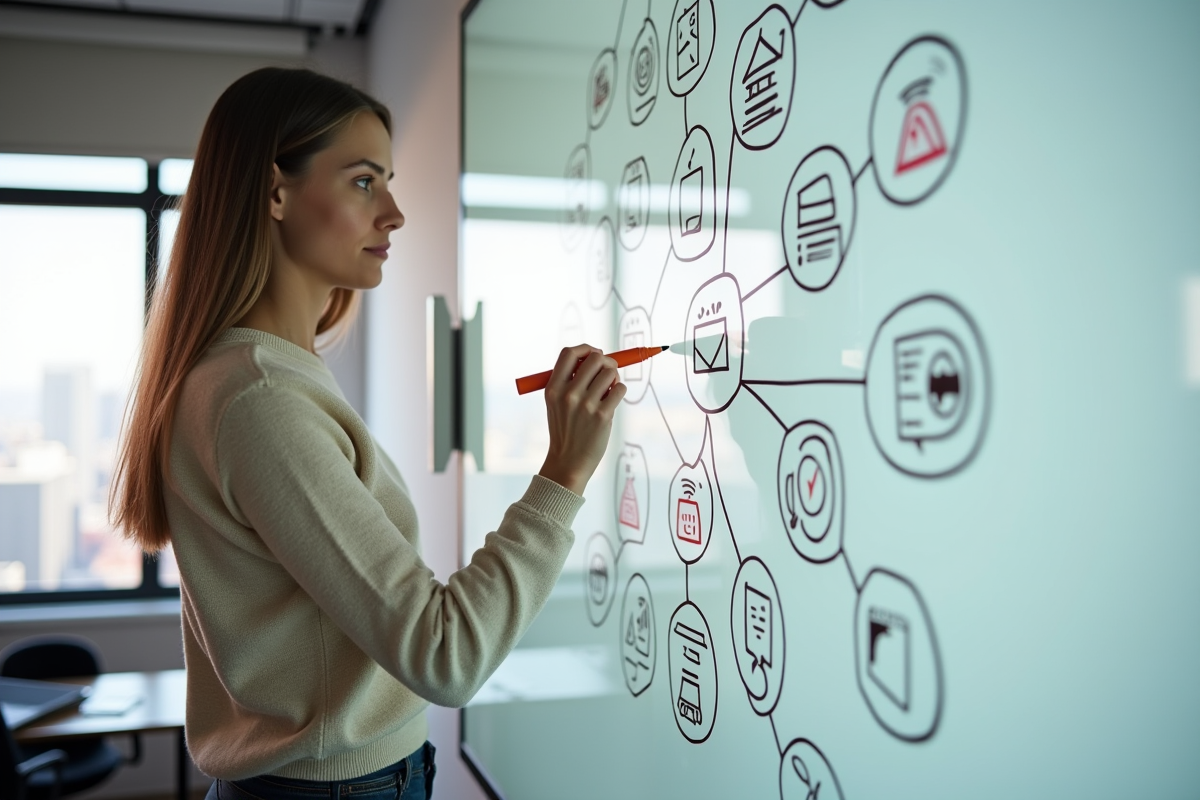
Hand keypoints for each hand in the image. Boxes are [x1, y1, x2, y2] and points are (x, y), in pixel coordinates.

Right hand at [538, 345, 626, 494]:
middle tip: (608, 372)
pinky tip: (612, 401)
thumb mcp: (556, 403)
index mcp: (553, 388)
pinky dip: (619, 391)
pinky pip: (620, 389)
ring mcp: (586, 405)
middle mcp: (568, 394)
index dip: (586, 348)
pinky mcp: (602, 416)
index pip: (569, 353)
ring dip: (614, 378)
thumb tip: (596, 356)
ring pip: (611, 373)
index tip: (594, 353)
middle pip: (595, 358)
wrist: (568, 461)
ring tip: (609, 390)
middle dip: (606, 362)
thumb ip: (569, 380)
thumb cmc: (566, 429)